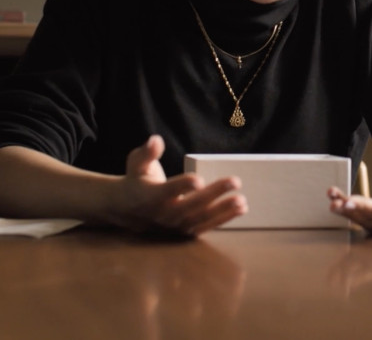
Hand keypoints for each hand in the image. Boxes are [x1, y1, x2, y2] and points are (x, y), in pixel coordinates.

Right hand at [110, 135, 246, 235]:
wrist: (129, 210)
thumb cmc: (137, 180)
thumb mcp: (136, 163)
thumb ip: (147, 153)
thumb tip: (155, 140)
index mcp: (150, 196)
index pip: (168, 191)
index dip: (182, 186)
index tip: (198, 179)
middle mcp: (164, 214)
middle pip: (191, 205)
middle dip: (214, 194)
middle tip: (235, 181)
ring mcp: (176, 225)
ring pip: (202, 218)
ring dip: (223, 210)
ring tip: (242, 200)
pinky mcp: (185, 231)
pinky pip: (207, 226)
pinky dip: (225, 218)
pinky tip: (242, 208)